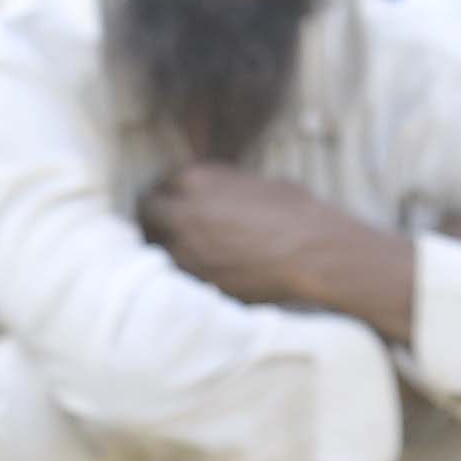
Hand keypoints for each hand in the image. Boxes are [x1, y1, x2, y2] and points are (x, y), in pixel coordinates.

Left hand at [144, 156, 378, 312]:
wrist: (312, 251)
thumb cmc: (295, 211)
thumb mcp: (255, 182)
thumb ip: (222, 186)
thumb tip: (212, 194)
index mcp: (196, 180)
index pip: (161, 184)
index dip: (169, 194)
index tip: (175, 202)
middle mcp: (182, 212)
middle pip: (147, 213)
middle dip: (156, 218)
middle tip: (167, 225)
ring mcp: (186, 250)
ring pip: (155, 247)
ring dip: (164, 246)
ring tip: (182, 249)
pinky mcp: (197, 281)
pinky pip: (175, 274)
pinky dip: (180, 271)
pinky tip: (198, 269)